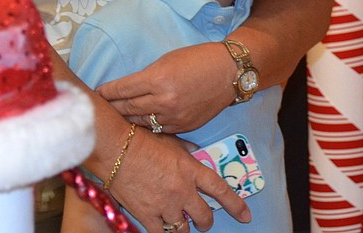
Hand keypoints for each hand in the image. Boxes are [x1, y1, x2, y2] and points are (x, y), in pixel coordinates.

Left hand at [97, 42, 231, 132]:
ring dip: (126, 119)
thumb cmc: (197, 59)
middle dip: (112, 107)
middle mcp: (163, 100)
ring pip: (141, 122)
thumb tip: (128, 88)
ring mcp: (173, 117)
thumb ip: (147, 76)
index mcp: (157, 79)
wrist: (228, 72)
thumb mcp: (167, 60)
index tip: (97, 93)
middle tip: (99, 108)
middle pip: (128, 107)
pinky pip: (157, 129)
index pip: (123, 89)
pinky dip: (145, 126)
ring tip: (114, 118)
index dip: (107, 92)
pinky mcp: (183, 127)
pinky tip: (136, 125)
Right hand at [110, 127, 249, 231]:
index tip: (245, 215)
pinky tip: (163, 229)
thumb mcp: (170, 139)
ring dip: (184, 228)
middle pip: (203, 216)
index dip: (235, 205)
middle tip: (202, 221)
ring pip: (184, 230)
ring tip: (181, 225)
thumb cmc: (141, 139)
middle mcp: (183, 190)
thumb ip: (186, 149)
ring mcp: (166, 205)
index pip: (220, 190)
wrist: (116, 148)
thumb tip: (195, 151)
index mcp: (191, 169)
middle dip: (205, 221)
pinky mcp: (148, 215)